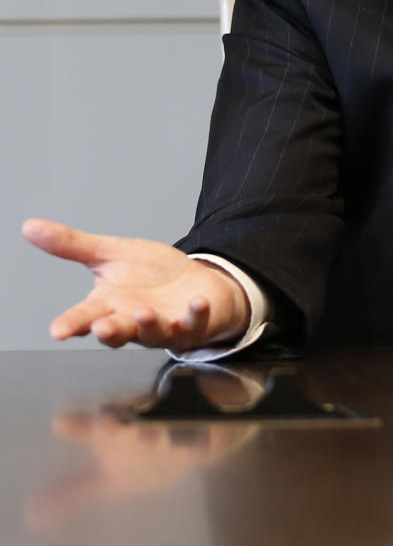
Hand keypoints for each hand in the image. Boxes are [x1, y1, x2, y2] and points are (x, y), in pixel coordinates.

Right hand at [21, 219, 249, 349]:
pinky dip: (196, 314)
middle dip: (110, 332)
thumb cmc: (149, 275)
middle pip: (118, 331)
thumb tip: (28, 226)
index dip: (72, 324)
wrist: (192, 282)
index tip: (58, 331)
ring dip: (149, 324)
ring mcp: (164, 326)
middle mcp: (134, 321)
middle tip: (102, 328)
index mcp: (110, 305)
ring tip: (144, 313)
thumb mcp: (111, 254)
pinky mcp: (193, 324)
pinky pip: (195, 323)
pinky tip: (197, 302)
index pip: (86, 316)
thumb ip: (72, 246)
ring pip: (154, 333)